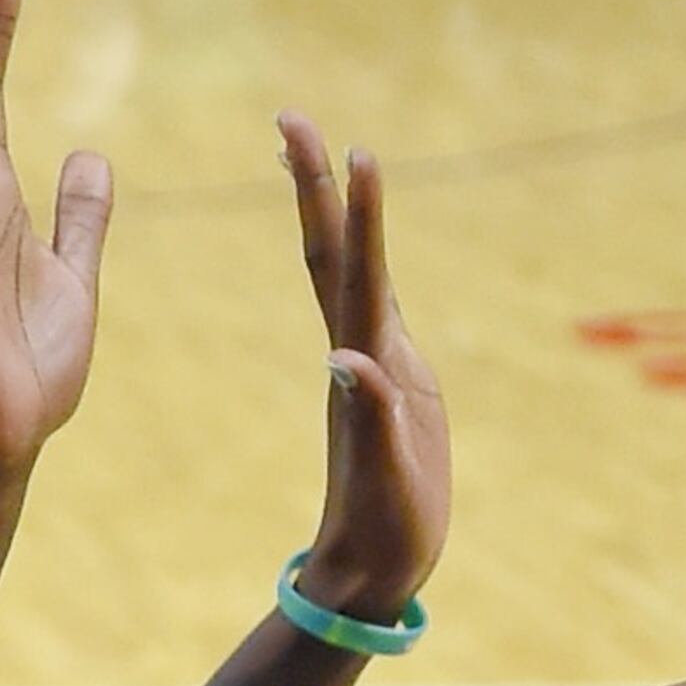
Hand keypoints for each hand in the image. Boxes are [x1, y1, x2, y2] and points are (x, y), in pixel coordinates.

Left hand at [279, 115, 446, 620]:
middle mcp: (360, 349)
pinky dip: (369, 260)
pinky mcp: (392, 383)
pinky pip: (377, 305)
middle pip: (335, 252)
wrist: (368, 569)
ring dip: (340, 210)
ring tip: (331, 152)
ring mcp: (374, 362)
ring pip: (354, 270)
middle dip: (318, 184)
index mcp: (359, 362)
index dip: (349, 210)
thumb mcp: (381, 476)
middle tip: (293, 116)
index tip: (342, 148)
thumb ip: (371, 417)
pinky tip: (360, 232)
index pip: (349, 270)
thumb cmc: (379, 528)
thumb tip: (347, 359)